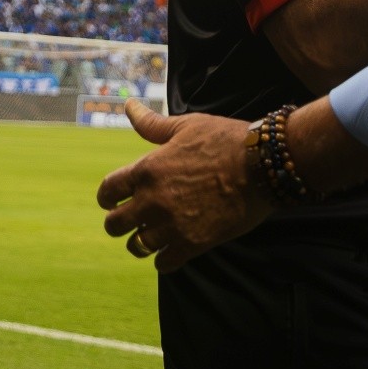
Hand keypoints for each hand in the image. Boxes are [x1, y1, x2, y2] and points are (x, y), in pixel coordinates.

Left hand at [97, 100, 273, 272]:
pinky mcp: (192, 244)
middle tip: (132, 222)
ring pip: (137, 246)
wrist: (260, 165)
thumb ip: (152, 124)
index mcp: (147, 170)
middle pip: (115, 225)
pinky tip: (171, 252)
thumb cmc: (224, 140)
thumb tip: (128, 105)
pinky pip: (164, 263)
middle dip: (119, 224)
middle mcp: (152, 200)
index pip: (108, 191)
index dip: (107, 198)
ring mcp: (171, 225)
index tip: (113, 202)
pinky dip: (164, 260)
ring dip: (142, 243)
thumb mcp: (185, 126)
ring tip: (151, 239)